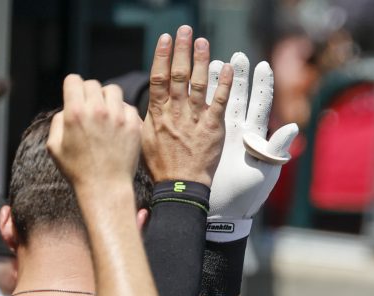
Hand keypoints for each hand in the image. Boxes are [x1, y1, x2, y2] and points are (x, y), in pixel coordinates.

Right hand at [47, 77, 140, 190]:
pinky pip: (129, 106)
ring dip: (107, 98)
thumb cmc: (77, 170)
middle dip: (89, 93)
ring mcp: (119, 118)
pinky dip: (123, 111)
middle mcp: (98, 111)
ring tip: (105, 112)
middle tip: (90, 108)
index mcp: (75, 112)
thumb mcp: (54, 146)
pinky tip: (118, 123)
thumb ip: (58, 121)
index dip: (72, 86)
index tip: (74, 96)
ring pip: (113, 90)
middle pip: (93, 84)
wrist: (105, 187)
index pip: (74, 80)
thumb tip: (68, 107)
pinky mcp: (134, 126)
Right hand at [142, 26, 232, 184]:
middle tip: (185, 29)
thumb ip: (150, 116)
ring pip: (197, 84)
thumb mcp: (144, 138)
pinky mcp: (212, 129)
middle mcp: (175, 113)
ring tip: (203, 41)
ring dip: (201, 61)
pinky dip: (225, 85)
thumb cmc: (161, 165)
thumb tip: (150, 100)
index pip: (158, 78)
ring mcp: (194, 120)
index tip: (165, 38)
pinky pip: (219, 103)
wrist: (179, 187)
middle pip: (177, 75)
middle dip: (181, 50)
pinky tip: (229, 68)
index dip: (161, 56)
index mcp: (157, 113)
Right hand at [205, 52, 298, 241]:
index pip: (261, 104)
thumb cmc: (246, 195)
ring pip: (218, 102)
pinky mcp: (205, 142)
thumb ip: (277, 147)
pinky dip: (199, 99)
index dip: (262, 85)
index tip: (263, 65)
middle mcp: (239, 131)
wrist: (222, 211)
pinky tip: (194, 83)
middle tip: (239, 55)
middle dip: (240, 76)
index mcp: (256, 136)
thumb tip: (293, 126)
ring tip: (215, 59)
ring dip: (217, 82)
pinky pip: (201, 116)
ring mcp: (221, 135)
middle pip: (240, 97)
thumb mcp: (266, 170)